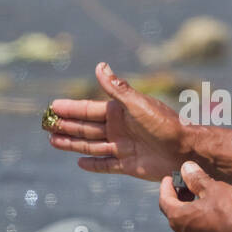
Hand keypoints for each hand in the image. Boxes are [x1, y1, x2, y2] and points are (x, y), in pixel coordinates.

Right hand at [45, 62, 189, 180]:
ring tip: (53, 141)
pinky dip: (93, 165)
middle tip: (45, 126)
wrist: (186, 150)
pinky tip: (79, 163)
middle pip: (86, 128)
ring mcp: (123, 147)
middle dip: (66, 126)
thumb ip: (117, 89)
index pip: (88, 110)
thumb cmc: (164, 124)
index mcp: (120, 112)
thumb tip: (100, 66)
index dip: (70, 108)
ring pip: (91, 146)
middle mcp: (120, 129)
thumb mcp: (138, 104)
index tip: (52, 107)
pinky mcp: (129, 165)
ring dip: (73, 144)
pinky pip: (106, 165)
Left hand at [159, 162, 231, 231]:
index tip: (169, 178)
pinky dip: (199, 218)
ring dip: (190, 208)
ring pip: (187, 222)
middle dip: (179, 197)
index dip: (166, 187)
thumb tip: (187, 168)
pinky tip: (212, 209)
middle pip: (174, 212)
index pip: (164, 200)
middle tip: (186, 184)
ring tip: (201, 195)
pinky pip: (199, 229)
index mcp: (179, 218)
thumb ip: (196, 178)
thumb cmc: (231, 212)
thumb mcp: (213, 188)